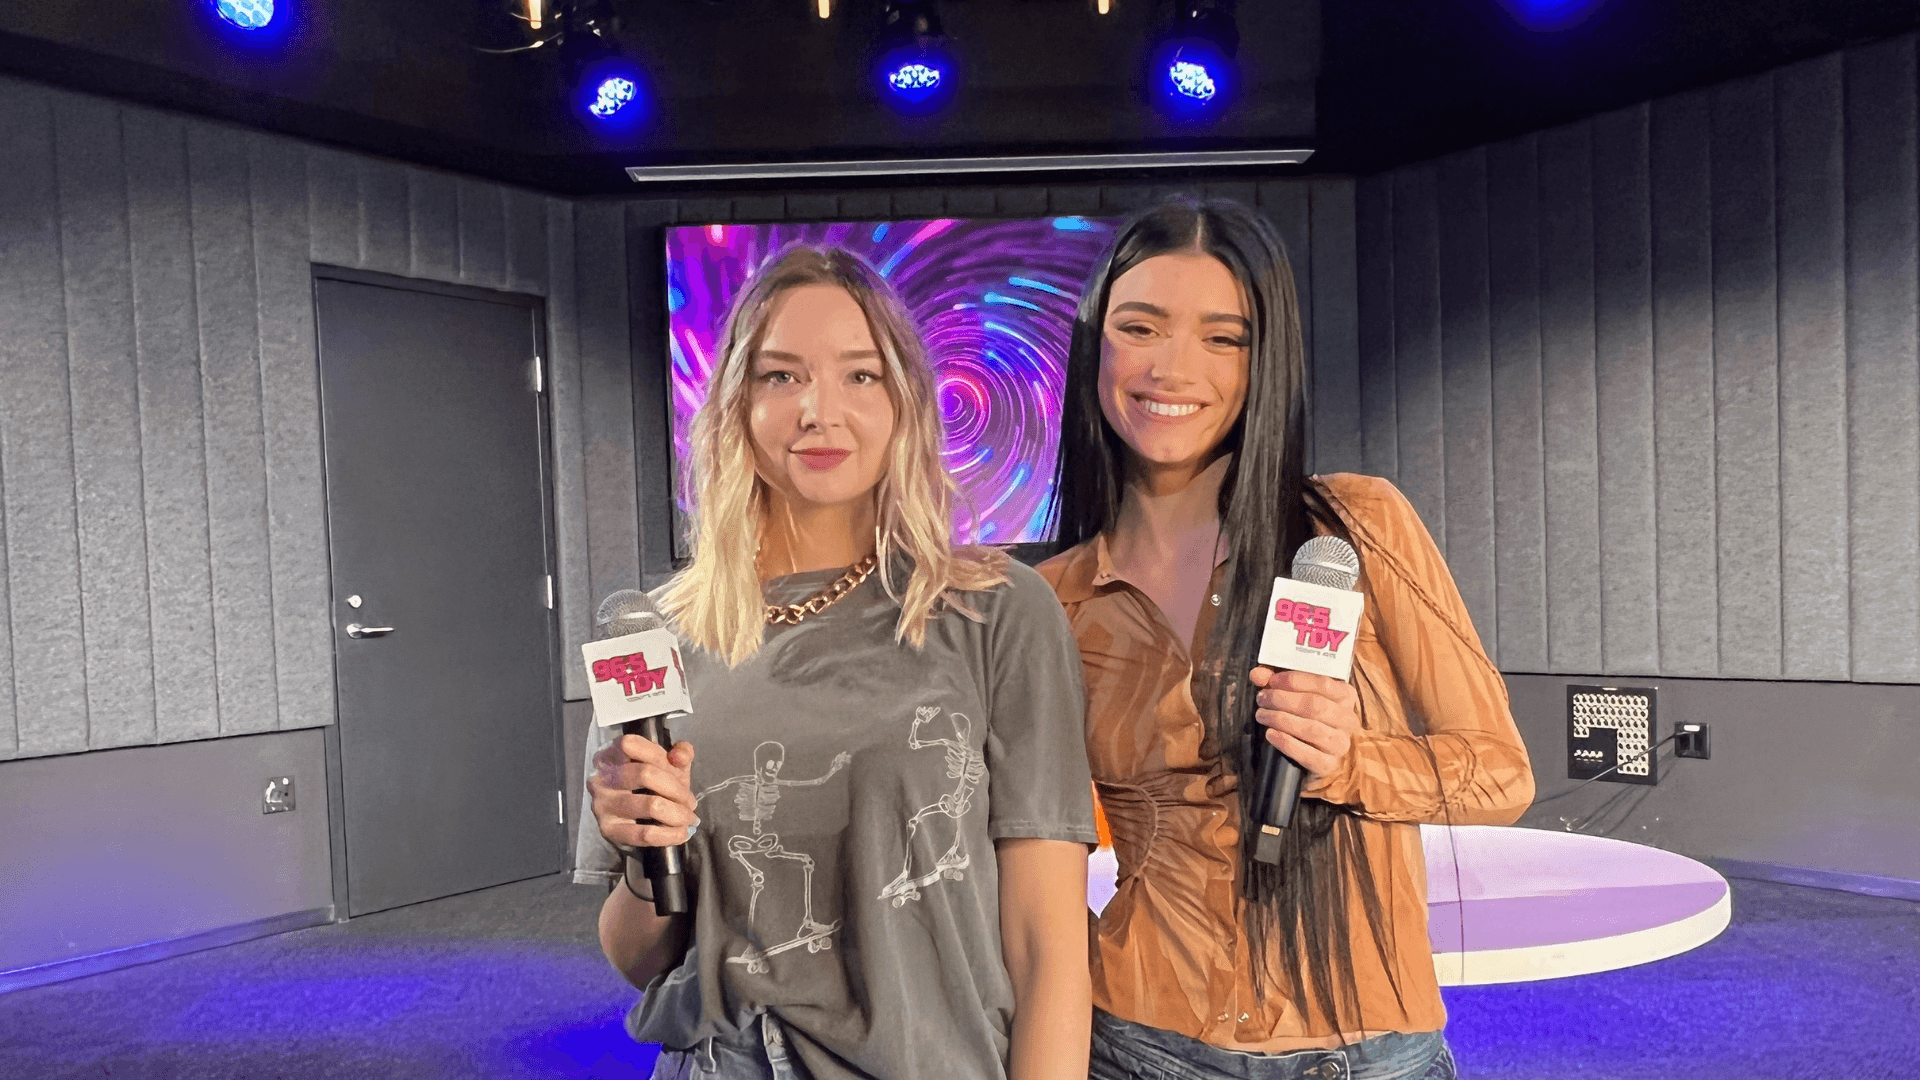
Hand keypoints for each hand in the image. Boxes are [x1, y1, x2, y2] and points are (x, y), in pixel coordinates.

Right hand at [590, 734, 697, 849]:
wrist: (629, 818)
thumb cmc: (649, 785)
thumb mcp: (666, 762)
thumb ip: (680, 752)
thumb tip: (680, 757)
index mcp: (612, 754)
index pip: (636, 747)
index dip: (664, 759)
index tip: (682, 774)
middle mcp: (602, 778)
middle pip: (646, 774)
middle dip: (677, 790)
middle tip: (691, 803)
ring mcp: (602, 804)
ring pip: (650, 805)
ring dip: (678, 813)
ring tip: (689, 819)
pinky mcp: (608, 830)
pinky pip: (644, 834)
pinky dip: (669, 835)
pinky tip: (682, 834)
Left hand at [1249, 667, 1361, 780]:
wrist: (1312, 754)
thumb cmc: (1304, 715)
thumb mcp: (1294, 693)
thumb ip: (1276, 681)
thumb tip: (1257, 674)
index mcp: (1345, 696)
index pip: (1323, 683)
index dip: (1294, 680)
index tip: (1271, 681)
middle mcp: (1348, 720)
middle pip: (1315, 706)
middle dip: (1283, 700)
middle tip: (1262, 699)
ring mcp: (1340, 744)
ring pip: (1312, 729)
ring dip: (1281, 720)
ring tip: (1262, 715)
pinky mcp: (1328, 765)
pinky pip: (1309, 755)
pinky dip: (1287, 743)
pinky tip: (1270, 734)